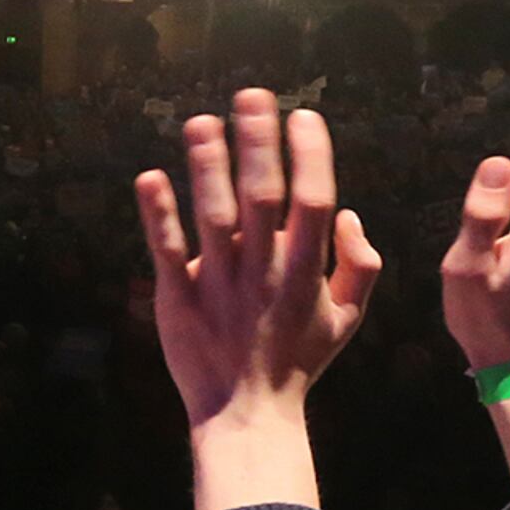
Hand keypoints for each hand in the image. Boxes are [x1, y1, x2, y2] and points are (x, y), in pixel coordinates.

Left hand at [138, 93, 376, 509]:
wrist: (248, 414)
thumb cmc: (299, 360)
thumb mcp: (348, 318)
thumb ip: (360, 264)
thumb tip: (349, 213)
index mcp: (305, 273)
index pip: (312, 202)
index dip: (310, 156)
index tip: (303, 115)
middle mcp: (263, 273)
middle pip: (262, 197)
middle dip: (258, 143)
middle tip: (252, 95)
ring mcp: (219, 286)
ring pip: (214, 217)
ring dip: (207, 166)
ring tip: (201, 121)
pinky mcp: (178, 300)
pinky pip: (167, 252)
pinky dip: (157, 215)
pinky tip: (149, 177)